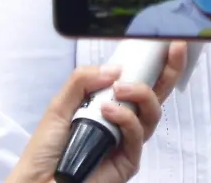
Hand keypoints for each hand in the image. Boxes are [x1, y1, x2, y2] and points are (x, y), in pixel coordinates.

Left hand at [7, 44, 188, 182]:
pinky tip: (108, 112)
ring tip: (118, 89)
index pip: (138, 81)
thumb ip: (83, 81)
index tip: (166, 41)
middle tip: (172, 50)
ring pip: (152, 113)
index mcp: (109, 105)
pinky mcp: (129, 161)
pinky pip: (138, 135)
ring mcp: (128, 142)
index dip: (155, 62)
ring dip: (140, 94)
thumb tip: (114, 69)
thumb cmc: (46, 149)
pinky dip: (126, 119)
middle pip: (156, 95)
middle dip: (169, 70)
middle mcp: (123, 122)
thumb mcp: (60, 104)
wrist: (38, 181)